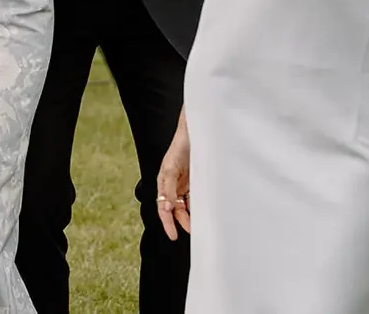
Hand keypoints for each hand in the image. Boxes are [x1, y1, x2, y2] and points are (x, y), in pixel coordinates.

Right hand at [155, 115, 191, 239]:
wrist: (195, 133)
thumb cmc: (179, 147)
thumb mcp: (170, 168)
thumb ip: (167, 189)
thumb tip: (165, 208)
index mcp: (163, 183)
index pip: (163, 208)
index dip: (167, 223)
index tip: (173, 236)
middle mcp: (173, 185)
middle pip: (175, 210)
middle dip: (182, 221)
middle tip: (193, 231)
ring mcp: (184, 184)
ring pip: (186, 206)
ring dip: (191, 215)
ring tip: (200, 224)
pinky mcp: (195, 181)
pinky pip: (195, 198)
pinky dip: (198, 205)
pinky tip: (204, 211)